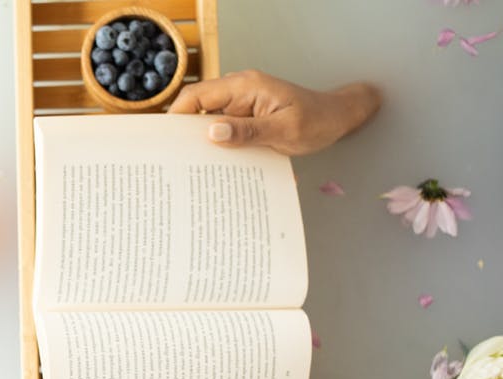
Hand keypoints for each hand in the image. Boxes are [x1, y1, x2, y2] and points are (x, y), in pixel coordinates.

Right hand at [168, 70, 380, 155]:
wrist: (338, 118)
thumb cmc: (317, 122)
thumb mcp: (284, 131)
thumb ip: (247, 132)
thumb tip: (211, 134)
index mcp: (245, 87)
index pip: (197, 95)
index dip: (176, 116)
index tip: (164, 141)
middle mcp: (238, 91)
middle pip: (197, 107)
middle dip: (183, 132)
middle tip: (173, 160)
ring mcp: (241, 103)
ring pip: (207, 119)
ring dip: (200, 141)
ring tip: (190, 167)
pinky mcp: (245, 116)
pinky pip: (222, 127)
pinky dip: (215, 144)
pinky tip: (213, 163)